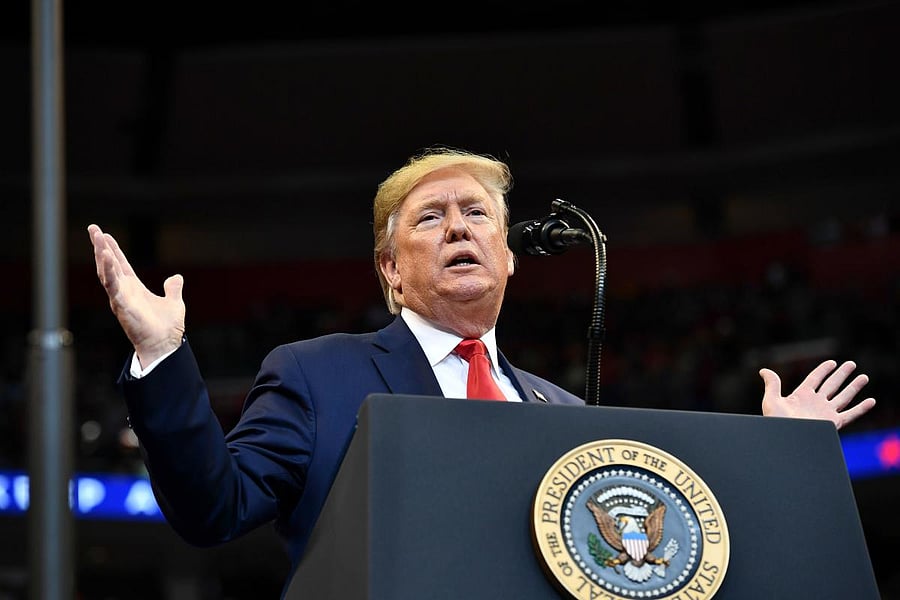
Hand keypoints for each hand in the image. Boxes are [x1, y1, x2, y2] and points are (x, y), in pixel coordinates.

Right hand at [88, 224, 185, 367]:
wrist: (165, 344)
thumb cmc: (166, 328)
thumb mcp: (174, 302)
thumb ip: (173, 289)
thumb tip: (176, 277)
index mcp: (134, 288)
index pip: (121, 264)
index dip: (113, 249)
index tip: (104, 234)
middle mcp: (124, 291)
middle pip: (109, 264)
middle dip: (100, 246)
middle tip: (93, 228)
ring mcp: (120, 297)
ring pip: (106, 272)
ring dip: (102, 254)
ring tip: (98, 237)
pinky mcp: (121, 304)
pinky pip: (111, 284)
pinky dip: (108, 270)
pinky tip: (105, 256)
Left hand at [759, 359, 875, 429]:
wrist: (786, 440)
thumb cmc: (776, 422)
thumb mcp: (771, 400)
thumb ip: (772, 384)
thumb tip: (763, 370)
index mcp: (801, 396)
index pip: (815, 379)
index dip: (823, 370)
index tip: (832, 362)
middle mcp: (815, 403)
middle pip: (832, 385)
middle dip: (842, 375)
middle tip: (852, 364)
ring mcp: (825, 413)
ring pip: (843, 397)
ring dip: (854, 387)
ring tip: (864, 377)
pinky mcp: (833, 423)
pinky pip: (850, 414)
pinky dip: (861, 408)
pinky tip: (871, 401)